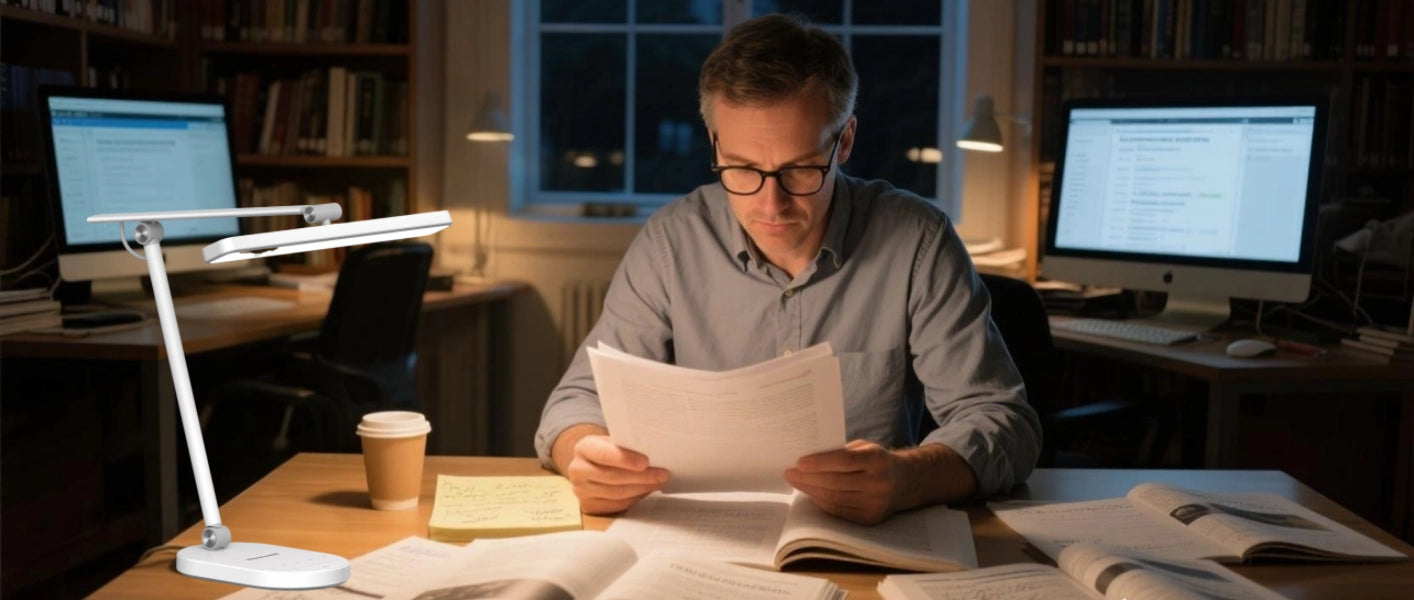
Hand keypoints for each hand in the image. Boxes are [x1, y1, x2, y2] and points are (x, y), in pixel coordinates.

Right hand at [558, 431, 669, 514]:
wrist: (589, 464)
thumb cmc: (607, 450)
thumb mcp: (612, 441)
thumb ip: (626, 445)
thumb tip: (655, 452)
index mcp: (583, 448)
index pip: (603, 454)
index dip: (625, 459)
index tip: (645, 462)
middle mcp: (578, 470)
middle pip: (612, 477)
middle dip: (641, 476)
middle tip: (662, 474)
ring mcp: (581, 490)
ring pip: (616, 493)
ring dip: (641, 488)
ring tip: (658, 482)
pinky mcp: (588, 506)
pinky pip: (616, 505)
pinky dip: (635, 498)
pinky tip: (646, 490)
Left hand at [784, 439, 899, 524]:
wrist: (903, 482)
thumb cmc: (875, 460)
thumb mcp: (864, 448)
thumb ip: (841, 451)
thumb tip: (808, 459)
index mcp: (877, 460)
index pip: (844, 461)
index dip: (819, 462)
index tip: (799, 462)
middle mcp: (879, 483)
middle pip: (836, 482)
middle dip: (808, 478)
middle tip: (789, 473)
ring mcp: (875, 503)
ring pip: (834, 499)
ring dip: (811, 491)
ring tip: (796, 482)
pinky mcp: (870, 518)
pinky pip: (838, 511)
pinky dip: (821, 502)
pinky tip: (810, 493)